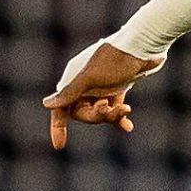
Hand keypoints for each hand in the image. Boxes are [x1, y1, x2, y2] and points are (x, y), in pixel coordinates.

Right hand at [42, 40, 160, 148]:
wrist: (144, 45)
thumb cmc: (115, 60)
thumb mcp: (91, 78)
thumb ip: (70, 93)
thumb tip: (46, 104)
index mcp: (73, 79)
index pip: (61, 106)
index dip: (58, 126)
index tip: (59, 145)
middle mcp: (84, 83)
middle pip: (82, 112)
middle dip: (97, 116)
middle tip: (110, 110)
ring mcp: (101, 86)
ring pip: (100, 111)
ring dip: (111, 115)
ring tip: (125, 110)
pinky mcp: (117, 87)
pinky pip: (113, 108)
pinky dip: (119, 117)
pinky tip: (128, 126)